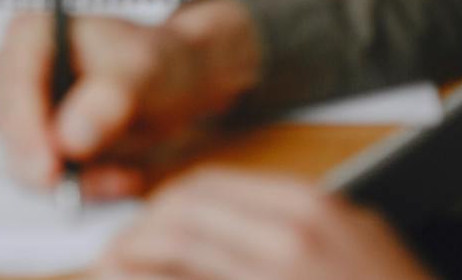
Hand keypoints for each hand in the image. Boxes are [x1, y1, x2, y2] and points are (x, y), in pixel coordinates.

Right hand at [0, 0, 261, 195]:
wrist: (176, 83)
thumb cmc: (158, 64)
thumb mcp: (144, 72)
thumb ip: (109, 99)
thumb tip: (68, 139)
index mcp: (30, 33)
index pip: (14, 82)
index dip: (25, 128)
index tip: (49, 170)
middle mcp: (15, 68)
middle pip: (10, 127)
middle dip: (50, 163)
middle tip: (95, 184)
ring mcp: (22, 107)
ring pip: (25, 160)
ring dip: (77, 179)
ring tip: (126, 176)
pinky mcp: (37, 142)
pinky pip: (49, 178)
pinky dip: (86, 186)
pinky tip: (122, 176)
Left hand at [93, 169, 429, 279]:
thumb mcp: (355, 245)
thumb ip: (294, 230)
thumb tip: (220, 233)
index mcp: (309, 211)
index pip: (206, 190)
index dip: (160, 210)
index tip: (137, 229)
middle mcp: (291, 239)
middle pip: (181, 218)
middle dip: (135, 235)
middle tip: (109, 255)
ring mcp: (279, 275)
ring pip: (175, 257)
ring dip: (130, 263)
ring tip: (106, 271)